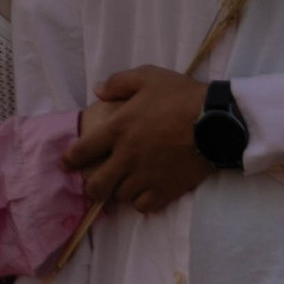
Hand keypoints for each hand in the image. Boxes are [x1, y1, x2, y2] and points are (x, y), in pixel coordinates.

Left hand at [65, 67, 212, 214]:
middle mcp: (127, 157)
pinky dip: (141, 201)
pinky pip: (143, 206)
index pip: (83, 150)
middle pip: (97, 186)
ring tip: (126, 182)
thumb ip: (118, 83)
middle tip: (96, 181)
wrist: (215, 121)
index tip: (67, 162)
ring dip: (120, 190)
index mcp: (118, 129)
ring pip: (120, 196)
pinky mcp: (165, 190)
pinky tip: (145, 190)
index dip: (70, 159)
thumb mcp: (147, 76)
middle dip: (92, 186)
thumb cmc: (179, 95)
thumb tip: (97, 91)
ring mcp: (146, 177)